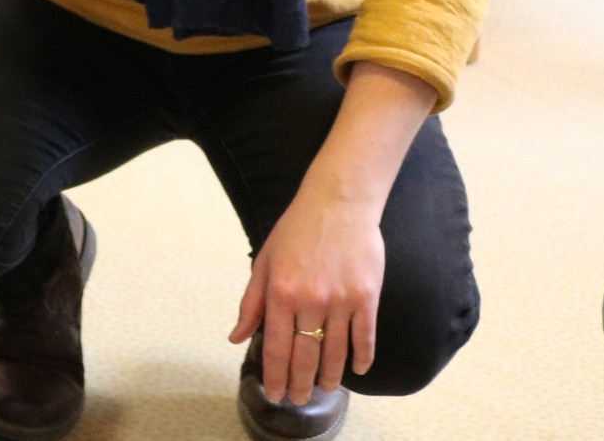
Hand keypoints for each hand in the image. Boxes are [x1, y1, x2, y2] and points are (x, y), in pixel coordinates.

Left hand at [229, 184, 384, 405]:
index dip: (275, 374)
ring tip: (324, 390)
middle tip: (299, 400)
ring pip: (335, 351)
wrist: (337, 203)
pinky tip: (357, 370)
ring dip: (330, 377)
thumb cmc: (295, 230)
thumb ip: (251, 302)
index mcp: (280, 291)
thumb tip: (236, 337)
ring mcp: (341, 300)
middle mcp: (309, 299)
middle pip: (305, 355)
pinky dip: (361, 357)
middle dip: (300, 383)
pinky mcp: (366, 296)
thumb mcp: (264, 261)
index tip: (274, 394)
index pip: (274, 346)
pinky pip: (364, 336)